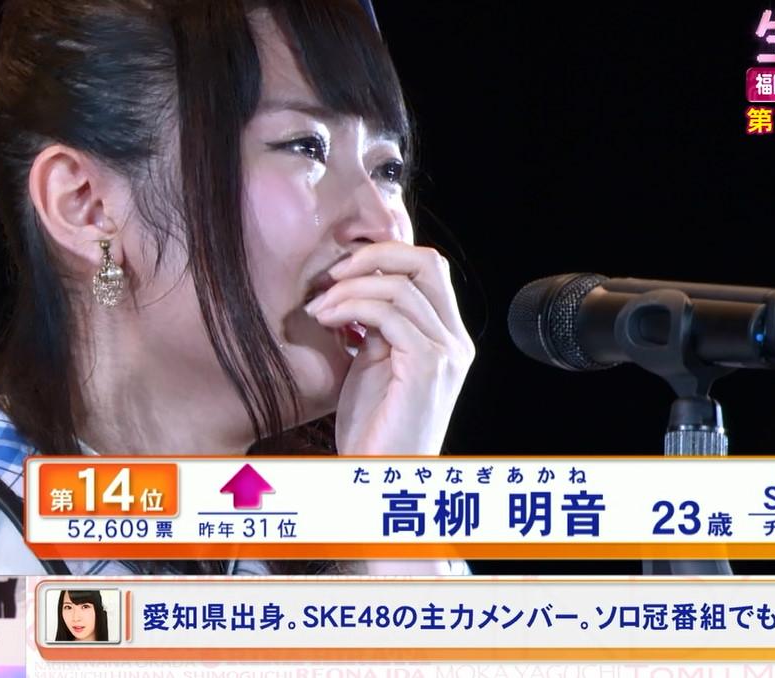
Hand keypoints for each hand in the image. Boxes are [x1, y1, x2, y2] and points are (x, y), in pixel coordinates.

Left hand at [304, 243, 473, 453]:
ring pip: (401, 287)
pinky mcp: (427, 367)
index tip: (339, 272)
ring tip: (319, 307)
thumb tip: (355, 287)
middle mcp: (455, 341)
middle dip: (373, 256)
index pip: (427, 269)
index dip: (383, 257)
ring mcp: (446, 354)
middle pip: (427, 262)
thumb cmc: (374, 430)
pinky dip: (351, 307)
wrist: (381, 478)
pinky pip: (390, 314)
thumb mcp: (374, 364)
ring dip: (350, 288)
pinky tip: (326, 320)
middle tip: (330, 275)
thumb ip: (377, 326)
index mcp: (446, 338)